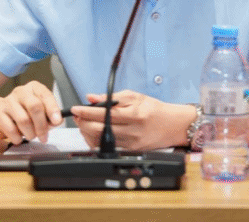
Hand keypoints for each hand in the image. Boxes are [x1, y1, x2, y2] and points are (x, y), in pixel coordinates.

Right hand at [0, 81, 61, 144]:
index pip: (45, 95)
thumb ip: (49, 116)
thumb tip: (56, 121)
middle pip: (35, 107)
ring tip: (30, 136)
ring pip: (23, 120)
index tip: (57, 121)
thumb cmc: (23, 113)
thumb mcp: (40, 112)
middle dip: (42, 125)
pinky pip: (11, 129)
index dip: (52, 109)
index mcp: (34, 88)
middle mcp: (21, 91)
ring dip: (30, 133)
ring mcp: (7, 101)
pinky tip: (18, 138)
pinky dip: (17, 137)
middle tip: (44, 137)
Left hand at [72, 90, 192, 150]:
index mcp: (134, 114)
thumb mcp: (135, 97)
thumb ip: (112, 97)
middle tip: (77, 115)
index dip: (86, 112)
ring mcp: (131, 144)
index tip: (76, 108)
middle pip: (99, 130)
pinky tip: (93, 133)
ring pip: (100, 141)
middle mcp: (132, 131)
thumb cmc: (154, 109)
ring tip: (84, 122)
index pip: (104, 114)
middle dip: (83, 122)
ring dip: (87, 132)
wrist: (172, 125)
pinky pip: (107, 147)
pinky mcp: (130, 151)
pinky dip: (96, 140)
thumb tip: (92, 97)